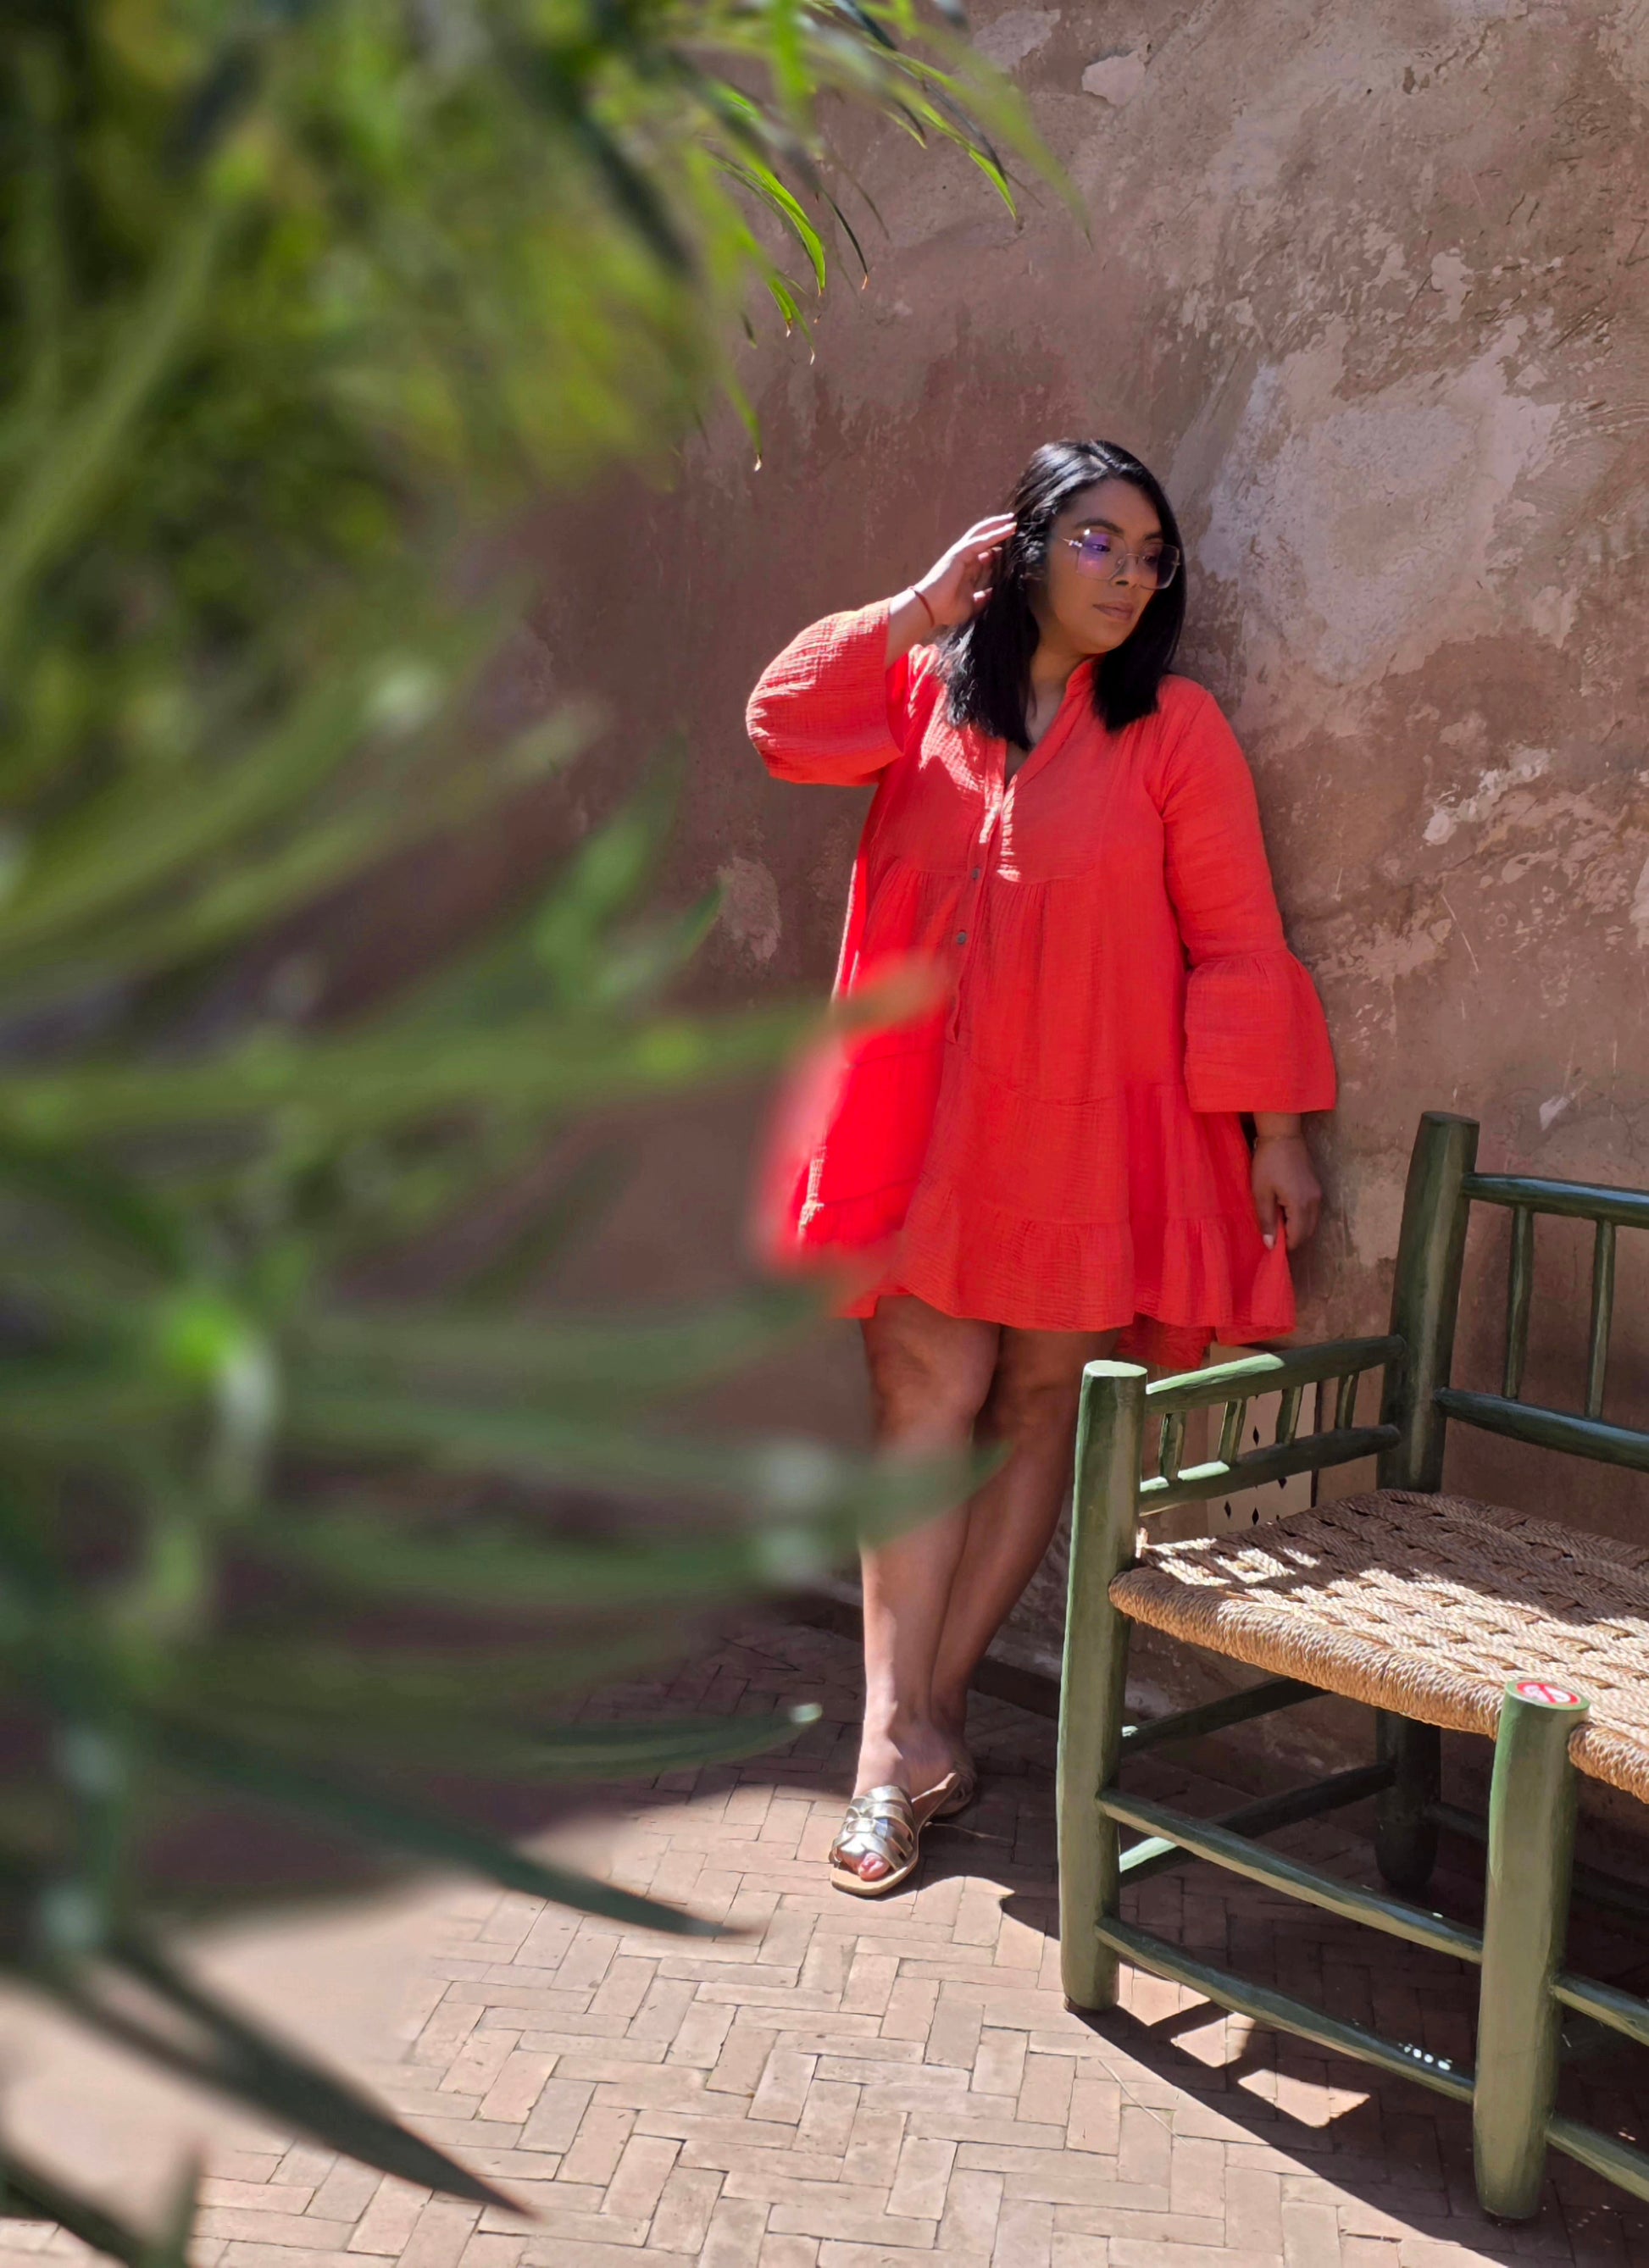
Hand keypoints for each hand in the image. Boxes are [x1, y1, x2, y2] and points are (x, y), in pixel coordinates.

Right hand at [911, 513, 1015, 628]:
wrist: (931, 609)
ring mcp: (961, 553)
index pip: (985, 553)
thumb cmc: (947, 609)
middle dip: (997, 529)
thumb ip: (982, 598)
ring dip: (997, 526)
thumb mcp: (971, 605)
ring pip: (982, 533)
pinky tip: (1009, 529)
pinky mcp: (960, 553)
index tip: (1013, 543)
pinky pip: (981, 540)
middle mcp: (965, 558)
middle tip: (1013, 522)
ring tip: (1012, 519)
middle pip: (983, 537)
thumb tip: (992, 593)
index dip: (998, 546)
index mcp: (968, 569)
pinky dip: (995, 534)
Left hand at [1252, 1131, 1320, 1251]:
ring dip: (1296, 1227)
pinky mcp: (1317, 1188)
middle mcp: (1314, 1203)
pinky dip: (1301, 1217)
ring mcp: (1318, 1195)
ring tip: (1277, 1220)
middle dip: (1292, 1238)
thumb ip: (1266, 1220)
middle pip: (1307, 1233)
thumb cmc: (1268, 1163)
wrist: (1282, 1136)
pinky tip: (1285, 1209)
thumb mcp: (1261, 1193)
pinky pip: (1312, 1212)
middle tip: (1272, 1232)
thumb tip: (1270, 1245)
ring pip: (1311, 1223)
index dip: (1284, 1244)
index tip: (1269, 1242)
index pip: (1297, 1237)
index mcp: (1301, 1205)